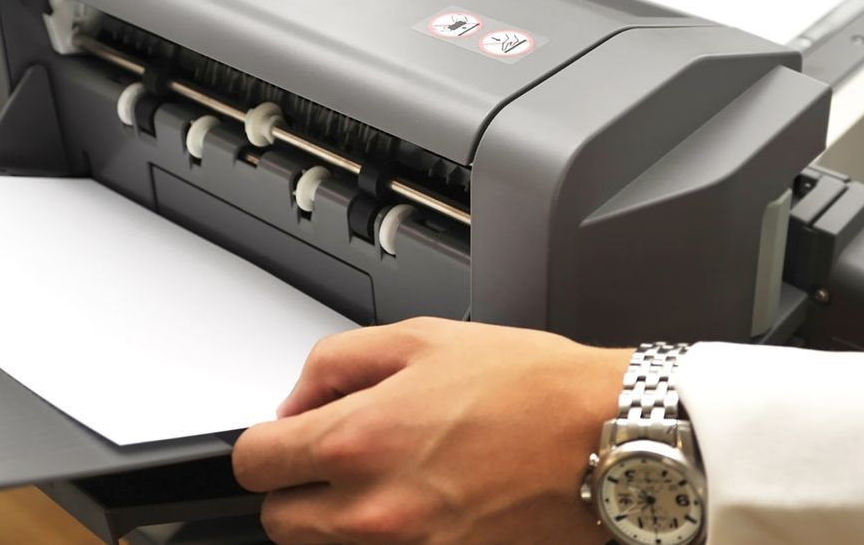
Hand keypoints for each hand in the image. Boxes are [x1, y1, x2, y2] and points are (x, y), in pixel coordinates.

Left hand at [232, 317, 632, 544]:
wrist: (608, 439)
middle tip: (333, 456)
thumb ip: (335, 365)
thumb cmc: (531, 387)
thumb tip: (297, 400)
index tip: (286, 435)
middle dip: (293, 486)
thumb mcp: (421, 338)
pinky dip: (381, 535)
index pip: (255, 463)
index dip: (265, 443)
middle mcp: (376, 508)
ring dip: (334, 516)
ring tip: (383, 474)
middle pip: (279, 521)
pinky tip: (416, 499)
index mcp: (361, 439)